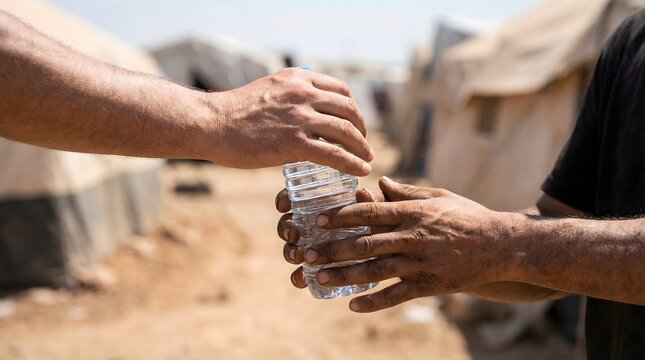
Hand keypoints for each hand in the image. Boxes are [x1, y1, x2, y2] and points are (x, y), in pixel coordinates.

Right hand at [206, 68, 372, 175]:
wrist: (210, 123)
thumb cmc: (234, 112)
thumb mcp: (267, 89)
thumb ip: (289, 94)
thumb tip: (304, 105)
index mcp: (297, 79)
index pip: (340, 90)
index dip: (353, 109)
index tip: (355, 123)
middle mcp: (303, 93)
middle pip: (348, 109)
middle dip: (362, 128)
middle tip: (363, 143)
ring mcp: (300, 117)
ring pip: (345, 131)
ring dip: (362, 147)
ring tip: (367, 158)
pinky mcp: (294, 142)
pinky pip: (334, 154)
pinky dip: (352, 163)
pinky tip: (361, 170)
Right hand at [275, 185, 386, 287]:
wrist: (400, 248)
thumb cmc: (388, 219)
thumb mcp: (385, 207)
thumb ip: (375, 200)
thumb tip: (364, 194)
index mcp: (324, 202)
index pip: (297, 197)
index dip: (286, 200)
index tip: (284, 205)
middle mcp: (313, 223)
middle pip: (290, 223)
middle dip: (286, 228)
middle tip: (294, 234)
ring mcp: (315, 247)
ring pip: (293, 248)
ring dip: (290, 252)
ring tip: (298, 256)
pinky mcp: (320, 268)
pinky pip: (304, 273)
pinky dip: (299, 276)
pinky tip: (301, 280)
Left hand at [298, 177, 510, 311]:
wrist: (501, 246)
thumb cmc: (467, 216)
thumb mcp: (438, 197)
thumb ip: (407, 192)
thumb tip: (380, 183)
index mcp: (414, 212)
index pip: (370, 212)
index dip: (341, 216)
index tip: (318, 220)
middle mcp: (414, 237)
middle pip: (366, 243)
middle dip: (332, 248)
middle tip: (305, 252)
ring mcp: (422, 263)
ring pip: (376, 270)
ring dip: (344, 275)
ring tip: (319, 277)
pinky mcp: (430, 285)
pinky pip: (397, 295)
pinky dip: (374, 301)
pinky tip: (353, 305)